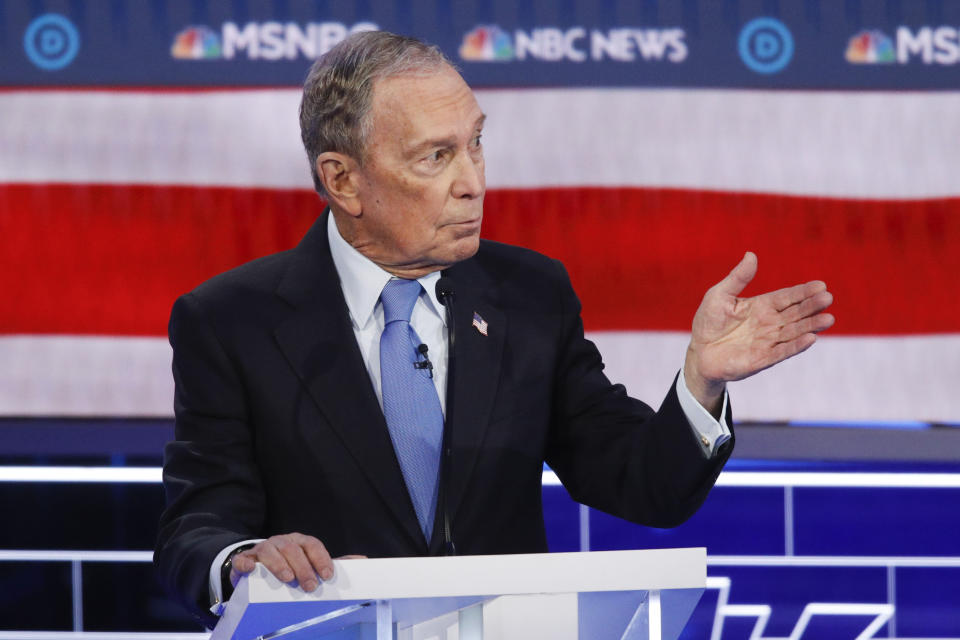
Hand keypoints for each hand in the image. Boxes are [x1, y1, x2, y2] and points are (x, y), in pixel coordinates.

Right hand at [229, 532, 365, 590]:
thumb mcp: (311, 563)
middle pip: (293, 549)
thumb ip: (332, 563)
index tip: (328, 575)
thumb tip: (361, 560)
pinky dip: (246, 564)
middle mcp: (282, 542)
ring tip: (288, 578)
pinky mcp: (245, 559)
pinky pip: (243, 559)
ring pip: (270, 550)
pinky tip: (250, 570)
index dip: (321, 558)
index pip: (312, 544)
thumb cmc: (290, 564)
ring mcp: (263, 549)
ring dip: (279, 564)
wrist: (258, 566)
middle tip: (310, 585)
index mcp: (300, 542)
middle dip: (303, 567)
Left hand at [684, 252, 834, 411]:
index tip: (821, 285)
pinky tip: (811, 338)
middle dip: (812, 306)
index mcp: (762, 306)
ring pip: (795, 332)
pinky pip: (783, 351)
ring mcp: (768, 341)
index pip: (788, 297)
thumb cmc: (708, 322)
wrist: (699, 352)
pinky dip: (796, 346)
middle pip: (796, 313)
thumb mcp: (719, 295)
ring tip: (828, 318)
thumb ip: (737, 278)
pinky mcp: (763, 359)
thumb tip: (751, 255)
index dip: (804, 292)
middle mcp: (770, 323)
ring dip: (811, 326)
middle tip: (827, 298)